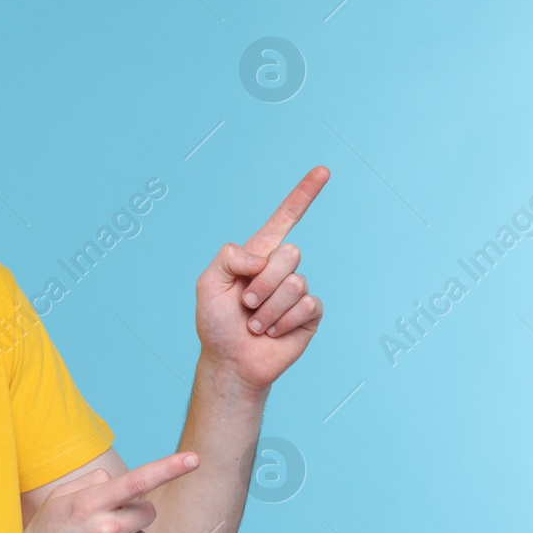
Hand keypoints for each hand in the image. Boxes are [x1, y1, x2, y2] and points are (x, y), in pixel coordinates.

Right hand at [0, 452, 199, 532]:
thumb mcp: (58, 502)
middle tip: (105, 528)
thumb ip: (90, 485)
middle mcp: (104, 530)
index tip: (195, 459)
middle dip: (134, 516)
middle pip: (148, 512)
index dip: (169, 468)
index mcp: (89, 504)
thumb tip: (117, 483)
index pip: (137, 481)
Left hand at [196, 165, 329, 390]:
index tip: (323, 171)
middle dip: (263, 282)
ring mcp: (298, 291)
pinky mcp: (310, 314)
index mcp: (258, 255)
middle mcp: (281, 269)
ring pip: (295, 283)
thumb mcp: (208, 283)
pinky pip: (307, 305)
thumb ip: (229, 256)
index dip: (304, 194)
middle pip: (289, 253)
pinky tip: (273, 332)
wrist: (230, 362)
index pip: (285, 218)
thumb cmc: (217, 324)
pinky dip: (284, 322)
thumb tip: (264, 257)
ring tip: (255, 323)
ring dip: (269, 309)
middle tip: (246, 304)